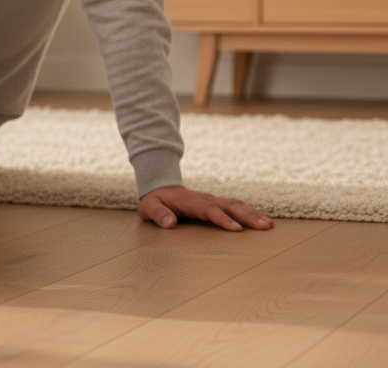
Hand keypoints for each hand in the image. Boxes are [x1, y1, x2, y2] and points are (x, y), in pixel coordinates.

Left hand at [138, 185, 273, 230]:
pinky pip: (236, 207)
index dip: (223, 219)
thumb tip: (169, 223)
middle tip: (266, 226)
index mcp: (192, 202)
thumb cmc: (155, 201)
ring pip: (236, 205)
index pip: (210, 210)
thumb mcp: (148, 207)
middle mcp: (206, 200)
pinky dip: (250, 213)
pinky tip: (262, 221)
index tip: (236, 229)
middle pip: (230, 206)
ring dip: (253, 214)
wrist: (160, 188)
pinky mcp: (217, 204)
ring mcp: (213, 201)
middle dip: (248, 216)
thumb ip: (157, 214)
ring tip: (270, 225)